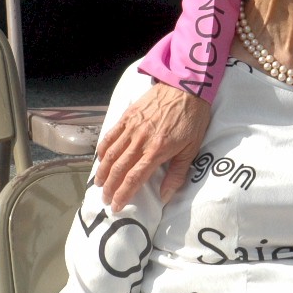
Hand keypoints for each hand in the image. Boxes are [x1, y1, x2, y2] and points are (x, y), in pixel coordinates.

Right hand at [95, 81, 210, 210]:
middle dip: (110, 187)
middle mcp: (140, 140)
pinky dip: (102, 148)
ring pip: (110, 154)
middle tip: (106, 199)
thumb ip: (177, 173)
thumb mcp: (192, 147)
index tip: (117, 206)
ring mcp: (132, 127)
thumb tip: (165, 196)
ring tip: (99, 184)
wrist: (187, 85)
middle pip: (119, 169)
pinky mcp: (128, 115)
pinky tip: (100, 158)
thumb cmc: (193, 118)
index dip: (123, 195)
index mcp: (157, 151)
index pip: (134, 178)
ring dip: (103, 171)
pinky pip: (110, 134)